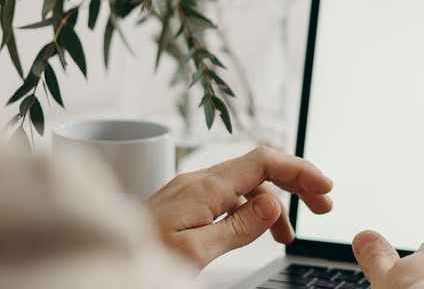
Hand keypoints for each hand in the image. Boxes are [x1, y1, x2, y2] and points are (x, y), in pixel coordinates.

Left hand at [146, 146, 332, 267]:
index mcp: (205, 186)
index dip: (299, 170)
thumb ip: (237, 227)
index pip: (263, 161)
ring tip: (290, 235)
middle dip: (295, 181)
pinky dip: (252, 210)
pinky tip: (256, 231)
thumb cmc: (138, 259)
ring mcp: (192, 189)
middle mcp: (200, 180)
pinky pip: (229, 197)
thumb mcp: (194, 252)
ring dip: (275, 201)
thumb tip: (273, 202)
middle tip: (323, 206)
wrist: (99, 262)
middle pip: (260, 166)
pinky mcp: (186, 201)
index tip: (324, 189)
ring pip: (246, 183)